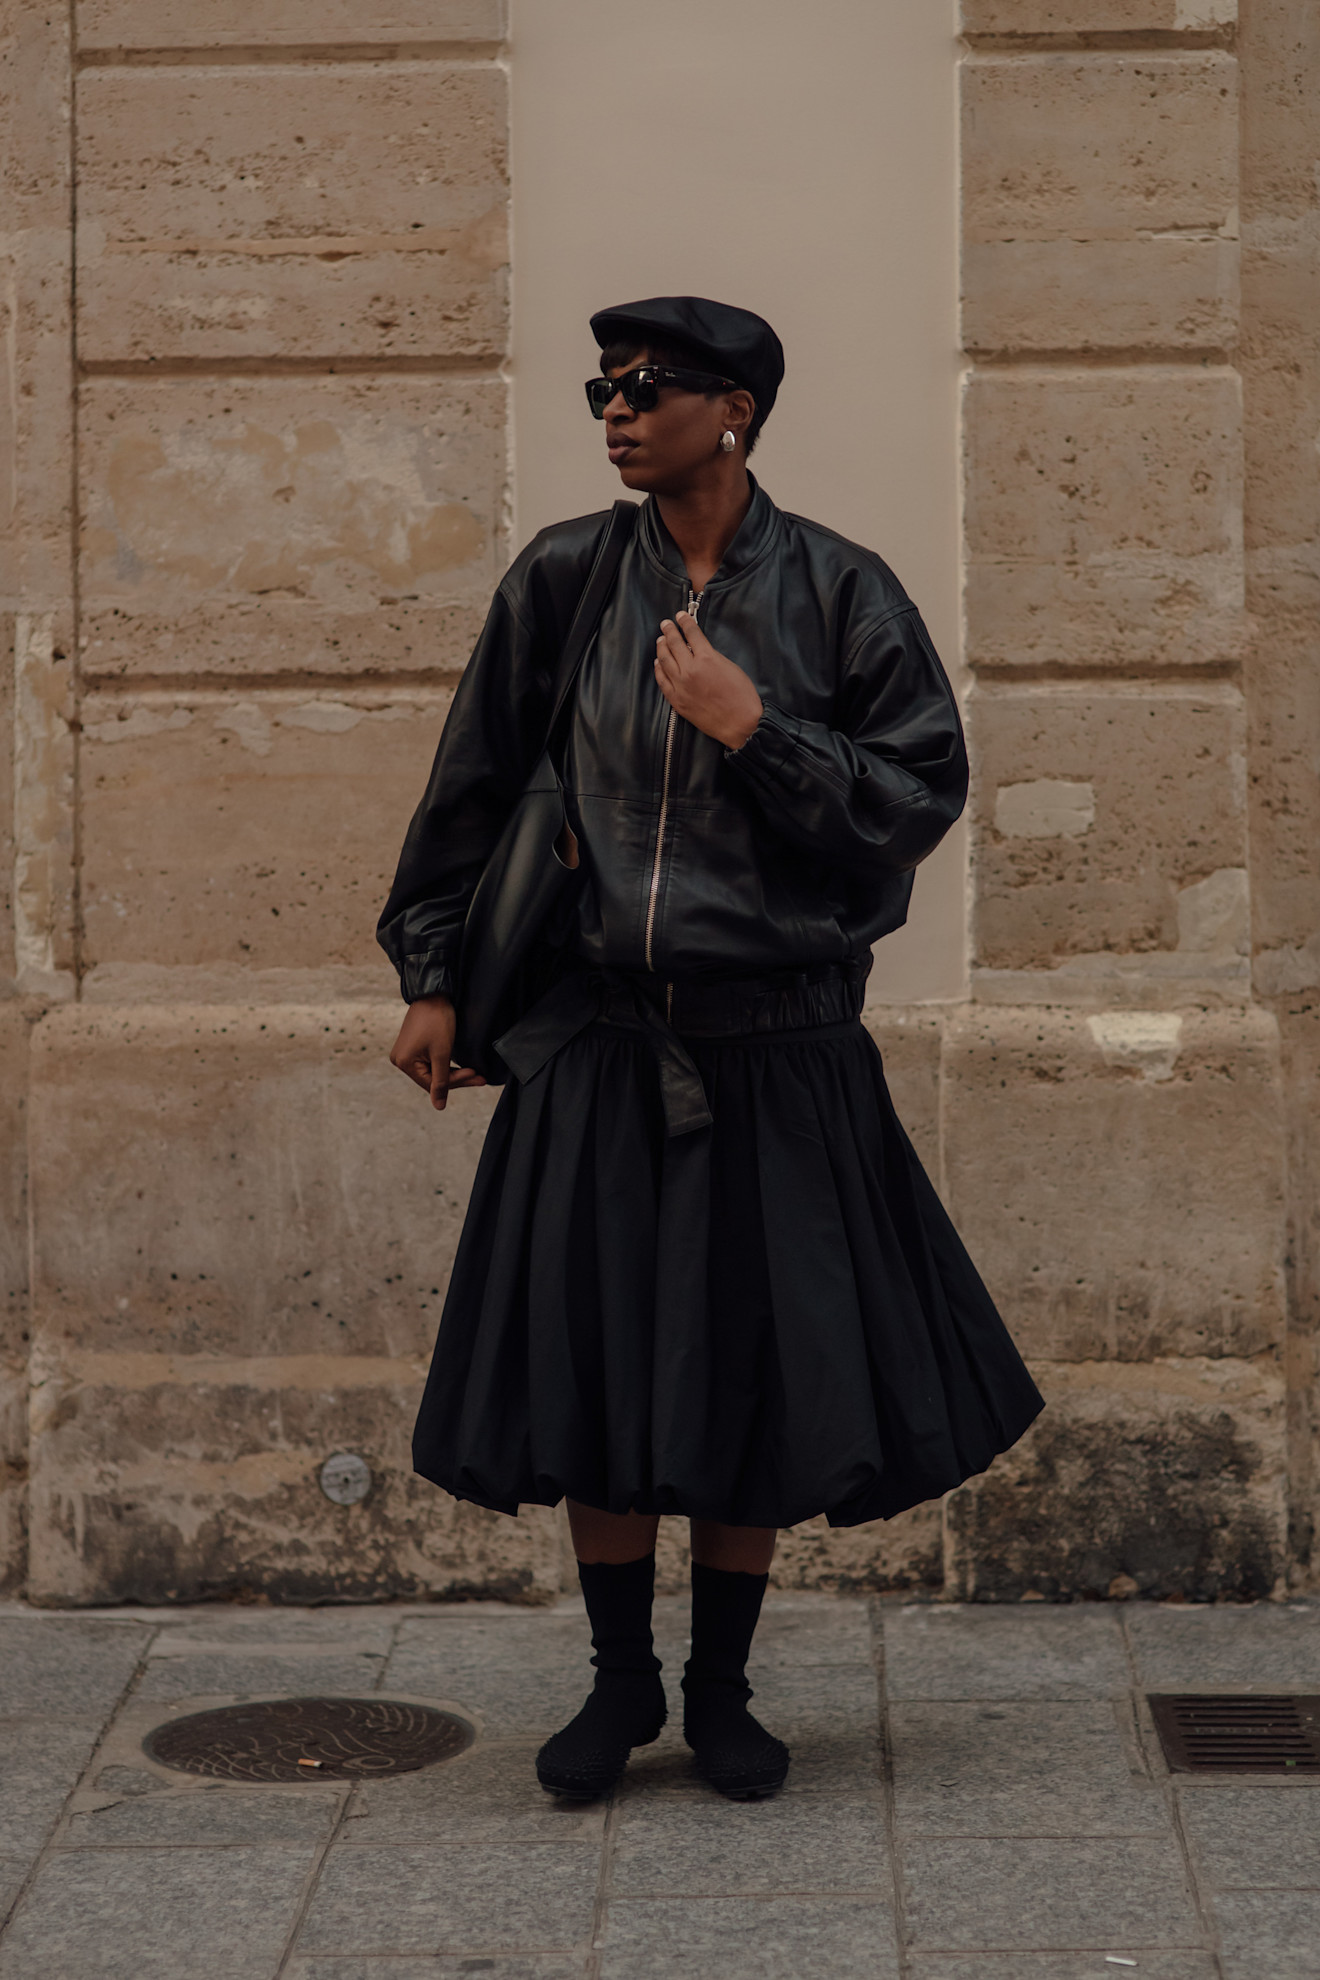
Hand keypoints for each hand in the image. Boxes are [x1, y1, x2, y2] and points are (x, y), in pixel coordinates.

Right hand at [389, 995, 486, 1110]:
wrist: (433, 994)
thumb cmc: (437, 1021)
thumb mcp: (442, 1053)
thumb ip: (441, 1082)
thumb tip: (439, 1107)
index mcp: (403, 1063)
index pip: (433, 1083)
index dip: (456, 1081)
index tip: (477, 1076)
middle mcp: (400, 1060)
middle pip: (433, 1078)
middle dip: (458, 1078)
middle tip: (481, 1078)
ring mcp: (406, 1053)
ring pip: (434, 1071)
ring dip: (454, 1072)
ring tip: (475, 1073)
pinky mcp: (413, 1047)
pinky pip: (430, 1062)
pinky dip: (446, 1064)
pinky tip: (462, 1067)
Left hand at [655, 612, 762, 749]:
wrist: (739, 723)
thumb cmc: (741, 695)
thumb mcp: (730, 666)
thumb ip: (712, 656)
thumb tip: (699, 649)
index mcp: (706, 658)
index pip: (691, 633)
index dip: (685, 622)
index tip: (680, 615)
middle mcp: (690, 670)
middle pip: (674, 644)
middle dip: (669, 631)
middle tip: (665, 624)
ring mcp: (681, 686)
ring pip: (664, 660)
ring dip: (661, 647)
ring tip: (660, 640)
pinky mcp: (677, 700)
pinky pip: (662, 681)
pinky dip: (659, 669)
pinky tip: (658, 663)